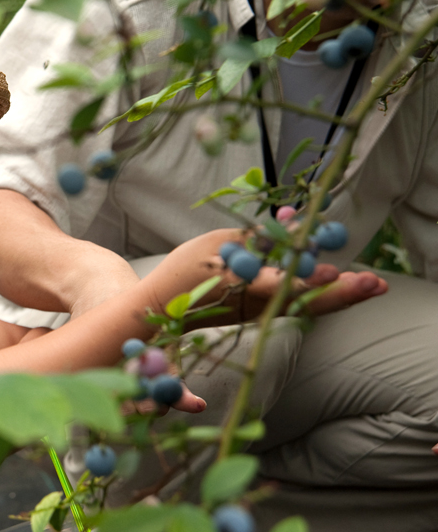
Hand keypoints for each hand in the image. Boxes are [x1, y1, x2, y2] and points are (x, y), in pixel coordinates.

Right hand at [143, 229, 387, 324]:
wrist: (166, 308)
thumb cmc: (186, 271)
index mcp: (241, 288)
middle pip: (306, 301)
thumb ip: (255, 239)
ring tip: (373, 285)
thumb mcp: (216, 246)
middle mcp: (259, 305)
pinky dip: (320, 289)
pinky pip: (299, 303)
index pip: (279, 284)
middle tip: (374, 283)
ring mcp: (264, 312)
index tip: (332, 272)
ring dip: (341, 294)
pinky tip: (340, 278)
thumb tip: (294, 227)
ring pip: (309, 305)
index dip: (307, 278)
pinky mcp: (264, 312)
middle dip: (343, 291)